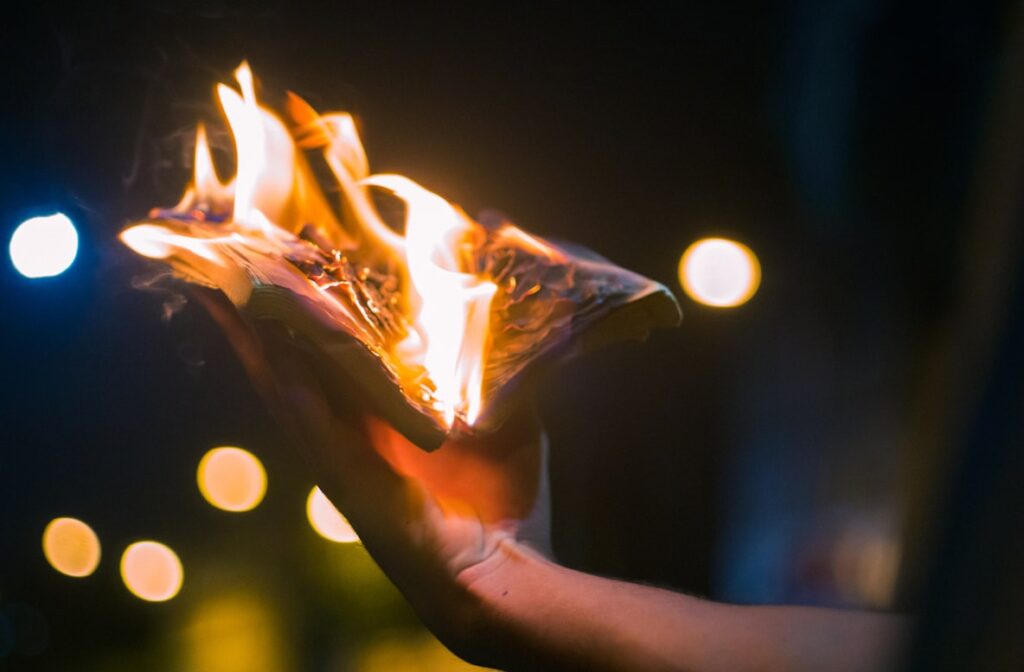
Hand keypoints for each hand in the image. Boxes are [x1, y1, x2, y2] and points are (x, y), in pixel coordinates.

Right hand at [194, 289, 550, 656]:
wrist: (503, 574)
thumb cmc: (504, 506)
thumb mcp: (512, 425)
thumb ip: (507, 383)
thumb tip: (527, 334)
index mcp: (382, 419)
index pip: (333, 356)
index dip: (309, 312)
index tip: (292, 260)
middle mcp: (352, 434)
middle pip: (290, 364)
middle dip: (257, 317)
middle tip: (227, 264)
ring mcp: (343, 459)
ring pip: (284, 390)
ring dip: (251, 344)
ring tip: (221, 295)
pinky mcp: (349, 484)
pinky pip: (310, 431)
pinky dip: (286, 393)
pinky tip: (264, 356)